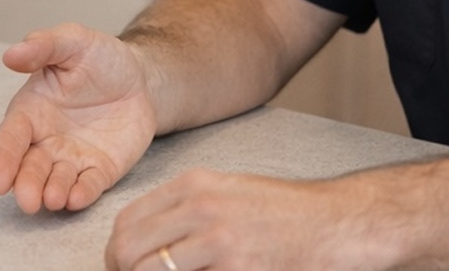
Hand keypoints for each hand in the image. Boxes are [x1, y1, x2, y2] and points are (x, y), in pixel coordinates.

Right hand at [0, 22, 159, 212]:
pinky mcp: (101, 169)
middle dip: (26, 185)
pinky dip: (82, 195)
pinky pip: (90, 185)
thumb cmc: (99, 58)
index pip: (10, 139)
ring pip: (57, 182)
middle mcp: (46, 140)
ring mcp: (73, 158)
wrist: (140, 77)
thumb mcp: (73, 40)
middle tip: (27, 200)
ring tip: (53, 199)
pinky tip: (77, 199)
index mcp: (31, 111)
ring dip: (52, 193)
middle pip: (29, 167)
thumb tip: (10, 54)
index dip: (1, 160)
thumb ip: (43, 46)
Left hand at [104, 169, 397, 270]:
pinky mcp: (238, 269)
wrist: (332, 223)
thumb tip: (138, 242)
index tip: (120, 268)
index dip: (115, 253)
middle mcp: (200, 208)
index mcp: (193, 185)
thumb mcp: (225, 192)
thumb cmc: (280, 212)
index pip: (126, 222)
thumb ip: (182, 210)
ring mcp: (219, 240)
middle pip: (129, 250)